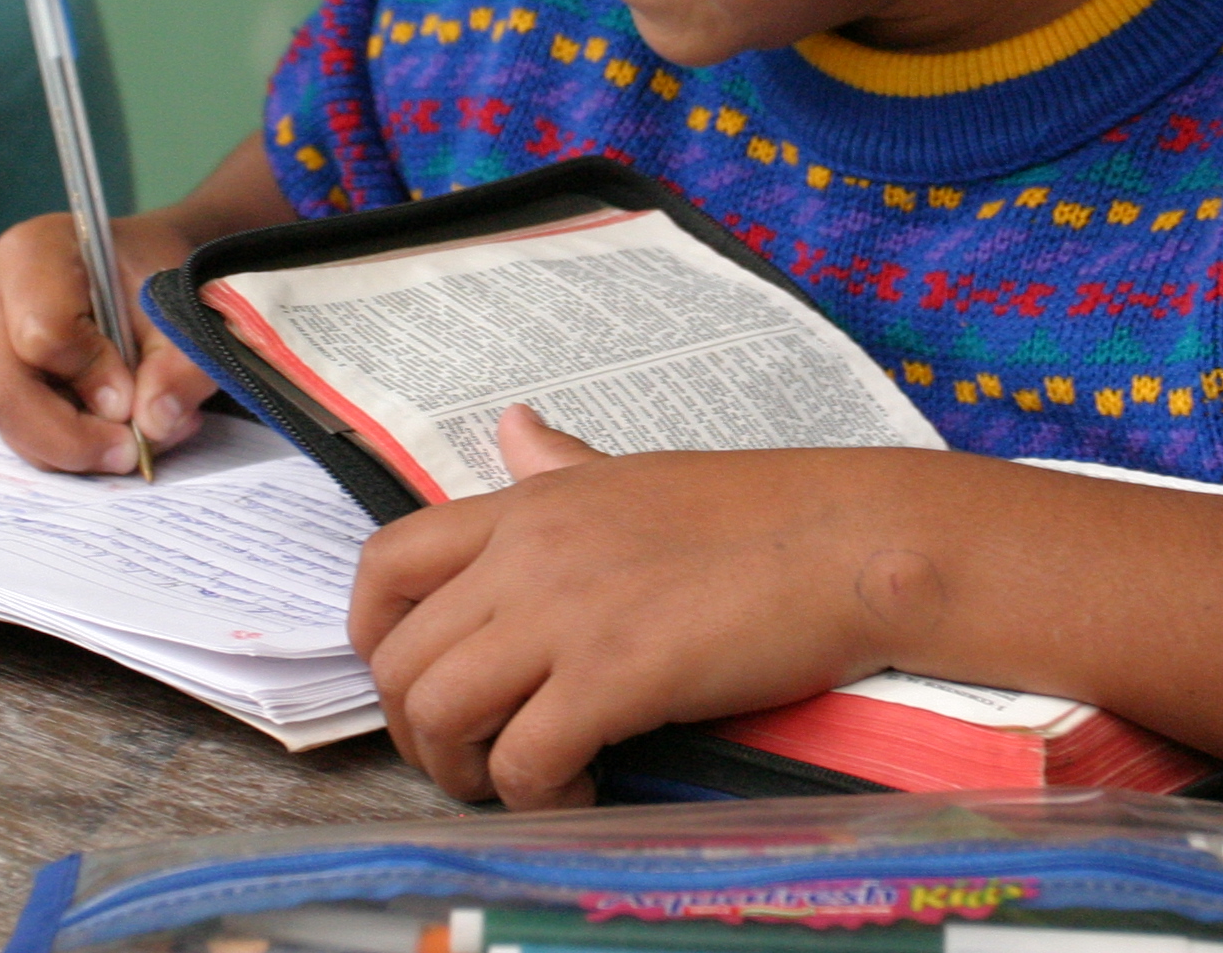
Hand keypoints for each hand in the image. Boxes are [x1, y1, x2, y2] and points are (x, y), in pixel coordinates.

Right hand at [0, 205, 216, 472]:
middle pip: (6, 389)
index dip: (93, 377)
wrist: (132, 270)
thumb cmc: (151, 278)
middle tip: (130, 453)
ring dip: (70, 447)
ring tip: (133, 440)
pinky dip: (61, 444)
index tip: (139, 396)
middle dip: (71, 438)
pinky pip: (11, 428)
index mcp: (33, 253)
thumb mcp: (182, 308)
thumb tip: (154, 423)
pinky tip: (107, 432)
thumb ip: (179, 362)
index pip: (44, 334)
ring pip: (5, 420)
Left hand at [352, 411, 953, 807]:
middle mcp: (529, 553)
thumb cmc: (761, 513)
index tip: (408, 682)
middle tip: (474, 758)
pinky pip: (522, 761)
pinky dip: (535, 796)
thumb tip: (511, 426)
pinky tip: (580, 789)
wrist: (848, 540)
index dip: (373, 637)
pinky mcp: (615, 676)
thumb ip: (560, 466)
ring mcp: (567, 613)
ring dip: (462, 770)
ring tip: (519, 783)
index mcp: (530, 503)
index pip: (388, 561)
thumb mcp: (636, 474)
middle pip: (400, 657)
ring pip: (438, 712)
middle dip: (417, 731)